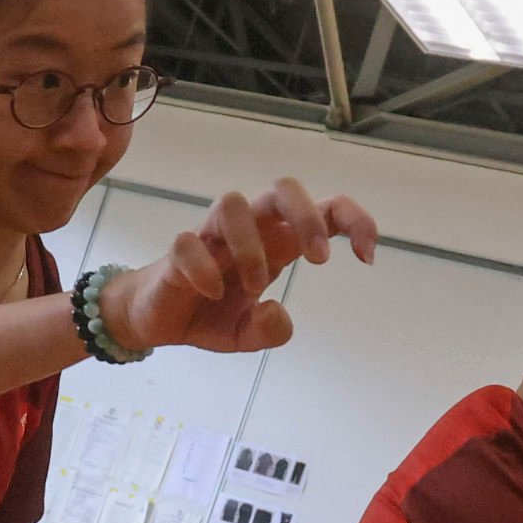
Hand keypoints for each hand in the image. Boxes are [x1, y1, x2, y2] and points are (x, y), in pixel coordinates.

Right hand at [111, 180, 375, 356]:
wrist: (155, 320)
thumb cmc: (210, 312)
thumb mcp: (248, 334)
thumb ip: (269, 330)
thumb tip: (278, 312)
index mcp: (277, 242)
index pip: (324, 210)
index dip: (352, 221)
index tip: (366, 256)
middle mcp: (247, 230)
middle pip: (281, 188)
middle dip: (307, 216)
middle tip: (318, 259)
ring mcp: (210, 236)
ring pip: (233, 204)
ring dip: (251, 247)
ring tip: (255, 288)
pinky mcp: (178, 251)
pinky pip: (189, 242)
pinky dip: (205, 268)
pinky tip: (213, 293)